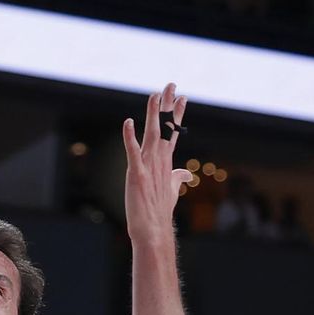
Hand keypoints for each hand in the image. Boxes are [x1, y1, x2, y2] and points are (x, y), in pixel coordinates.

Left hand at [123, 82, 196, 246]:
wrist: (152, 230)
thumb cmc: (159, 211)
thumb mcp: (171, 191)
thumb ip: (177, 178)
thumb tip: (186, 174)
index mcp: (165, 162)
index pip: (172, 132)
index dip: (176, 115)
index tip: (182, 97)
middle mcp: (158, 160)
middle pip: (164, 128)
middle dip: (168, 106)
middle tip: (171, 85)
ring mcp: (148, 167)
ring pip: (151, 134)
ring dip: (153, 115)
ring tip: (156, 95)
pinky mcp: (136, 175)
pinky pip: (132, 152)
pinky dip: (129, 137)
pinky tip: (127, 123)